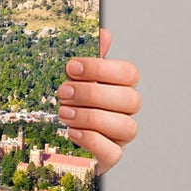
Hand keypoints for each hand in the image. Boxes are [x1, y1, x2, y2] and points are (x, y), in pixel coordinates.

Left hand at [58, 27, 139, 175]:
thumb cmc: (73, 105)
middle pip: (129, 99)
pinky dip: (91, 140)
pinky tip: (72, 131)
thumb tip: (104, 32)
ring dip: (91, 116)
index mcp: (120, 89)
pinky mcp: (110, 158)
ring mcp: (120, 137)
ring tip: (64, 112)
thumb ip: (90, 60)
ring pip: (125, 126)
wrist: (61, 141)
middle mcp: (125, 112)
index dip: (101, 68)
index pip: (129, 73)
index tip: (71, 67)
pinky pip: (112, 152)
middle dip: (93, 93)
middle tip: (63, 91)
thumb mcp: (77, 80)